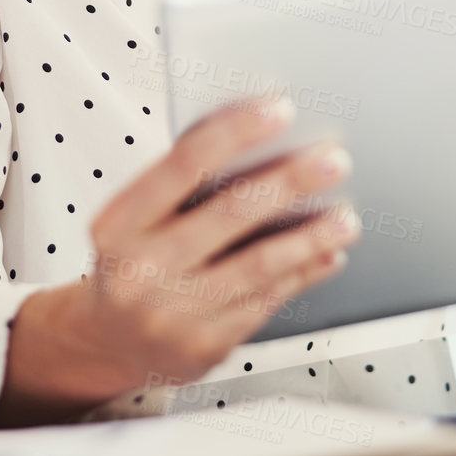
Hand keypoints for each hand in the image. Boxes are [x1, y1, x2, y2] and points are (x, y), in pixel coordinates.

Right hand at [0, 95, 359, 425]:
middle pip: (230, 213)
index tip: (280, 109)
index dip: (235, 132)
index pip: (183, 164)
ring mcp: (173, 313)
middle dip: (290, 181)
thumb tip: (261, 142)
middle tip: (333, 159)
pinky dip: (303, 273)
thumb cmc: (134, 260)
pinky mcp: (205, 346)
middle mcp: (141, 270)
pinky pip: (267, 301)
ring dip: (311, 237)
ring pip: (259, 265)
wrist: (111, 341)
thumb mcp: (135, 218)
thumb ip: (183, 184)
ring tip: (345, 216)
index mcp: (118, 223)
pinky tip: (327, 254)